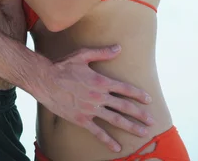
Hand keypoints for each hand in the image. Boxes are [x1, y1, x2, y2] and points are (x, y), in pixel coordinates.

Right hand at [33, 46, 153, 153]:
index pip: (125, 88)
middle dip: (140, 114)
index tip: (149, 100)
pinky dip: (108, 140)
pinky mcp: (82, 119)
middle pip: (124, 106)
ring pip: (115, 120)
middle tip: (152, 121)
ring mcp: (91, 109)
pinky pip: (98, 132)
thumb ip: (102, 53)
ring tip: (143, 133)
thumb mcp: (83, 55)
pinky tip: (117, 148)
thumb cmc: (63, 65)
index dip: (138, 94)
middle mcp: (99, 96)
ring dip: (131, 127)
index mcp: (101, 80)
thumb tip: (118, 48)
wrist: (45, 80)